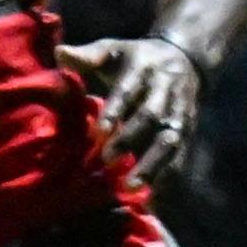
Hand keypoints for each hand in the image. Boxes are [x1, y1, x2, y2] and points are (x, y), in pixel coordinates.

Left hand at [61, 35, 201, 179]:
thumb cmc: (135, 58)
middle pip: (151, 117)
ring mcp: (180, 112)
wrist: (185, 57)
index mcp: (144, 68)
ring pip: (170, 140)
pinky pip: (180, 154)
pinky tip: (153, 196)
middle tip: (107, 160)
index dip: (115, 111)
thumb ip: (87, 55)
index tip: (98, 132)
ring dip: (152, 165)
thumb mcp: (113, 49)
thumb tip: (59, 54)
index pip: (129, 91)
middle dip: (130, 139)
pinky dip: (168, 176)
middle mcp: (165, 91)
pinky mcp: (187, 129)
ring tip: (132, 188)